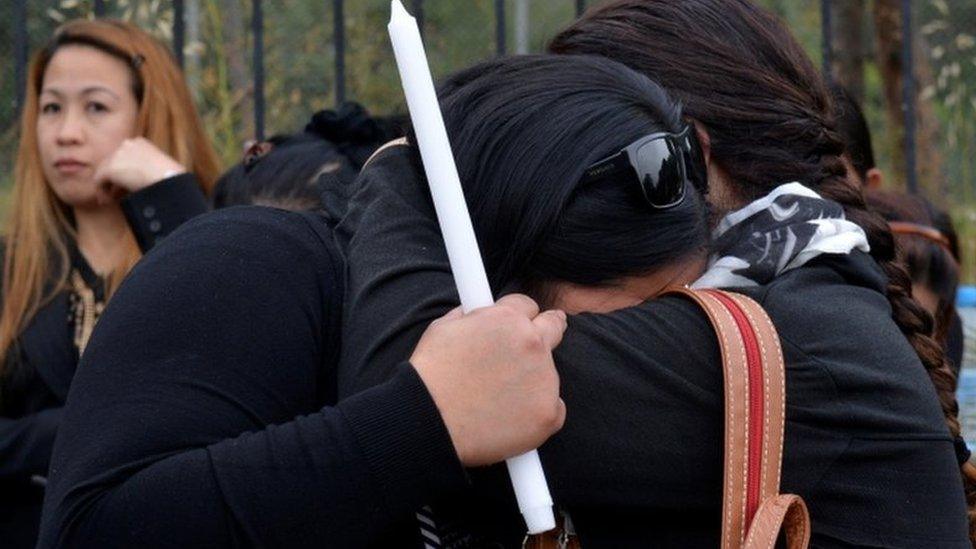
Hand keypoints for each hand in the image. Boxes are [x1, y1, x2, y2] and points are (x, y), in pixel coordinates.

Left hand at [93, 138, 185, 201]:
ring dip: (107, 186)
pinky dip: (102, 192)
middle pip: (113, 163)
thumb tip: (145, 179)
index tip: (128, 184)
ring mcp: (117, 155)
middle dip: (114, 179)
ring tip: (111, 200)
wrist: (169, 180)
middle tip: (116, 194)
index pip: (125, 157)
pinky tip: (108, 201)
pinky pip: (99, 181)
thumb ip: (149, 167)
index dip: (125, 172)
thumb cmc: (172, 177)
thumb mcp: (161, 167)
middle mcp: (127, 145)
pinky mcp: (110, 168)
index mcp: (140, 143)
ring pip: (104, 171)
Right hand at [410, 294, 566, 466]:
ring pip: (549, 374)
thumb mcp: (443, 327)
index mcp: (508, 319)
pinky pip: (554, 409)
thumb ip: (470, 316)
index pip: (528, 306)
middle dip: (547, 331)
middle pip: (554, 327)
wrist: (428, 421)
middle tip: (532, 348)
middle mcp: (533, 344)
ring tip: (497, 398)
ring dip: (532, 380)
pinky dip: (536, 413)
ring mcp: (545, 380)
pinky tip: (510, 419)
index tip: (519, 326)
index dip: (519, 316)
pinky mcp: (549, 413)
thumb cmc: (430, 376)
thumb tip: (476, 312)